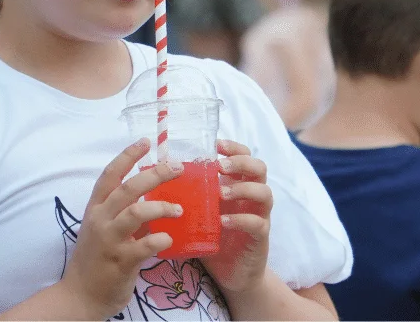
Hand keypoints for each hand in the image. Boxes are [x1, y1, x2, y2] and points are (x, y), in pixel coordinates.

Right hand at [58, 139, 184, 319]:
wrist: (80, 296)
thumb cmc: (97, 258)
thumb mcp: (105, 229)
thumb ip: (124, 211)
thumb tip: (157, 194)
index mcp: (96, 209)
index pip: (110, 175)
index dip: (127, 156)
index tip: (146, 141)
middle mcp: (100, 220)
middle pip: (127, 189)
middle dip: (155, 175)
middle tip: (177, 168)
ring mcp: (109, 241)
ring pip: (136, 213)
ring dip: (162, 208)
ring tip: (179, 210)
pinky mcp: (120, 261)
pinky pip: (144, 246)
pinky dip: (161, 239)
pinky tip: (169, 239)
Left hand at [200, 140, 273, 295]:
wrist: (232, 274)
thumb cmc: (214, 238)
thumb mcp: (201, 213)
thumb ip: (189, 195)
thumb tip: (155, 176)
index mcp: (238, 186)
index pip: (245, 157)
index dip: (234, 148)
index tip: (216, 145)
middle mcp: (252, 197)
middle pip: (260, 168)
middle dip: (241, 163)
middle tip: (220, 167)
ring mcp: (260, 215)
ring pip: (264, 192)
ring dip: (243, 189)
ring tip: (221, 194)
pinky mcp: (260, 236)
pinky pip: (257, 222)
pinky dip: (240, 219)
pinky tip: (223, 222)